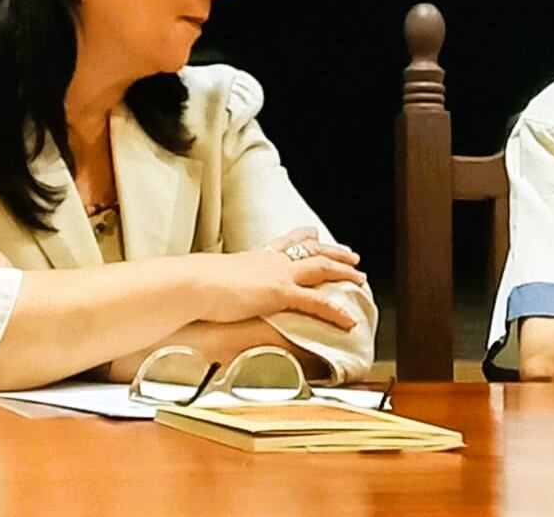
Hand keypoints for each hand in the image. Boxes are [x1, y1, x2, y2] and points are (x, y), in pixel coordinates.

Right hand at [198, 226, 365, 328]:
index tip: (314, 233)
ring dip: (343, 272)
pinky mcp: (281, 293)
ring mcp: (279, 275)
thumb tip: (213, 292)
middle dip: (333, 252)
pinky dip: (336, 311)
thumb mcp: (213, 280)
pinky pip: (317, 302)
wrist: (193, 283)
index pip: (284, 242)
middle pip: (310, 250)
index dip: (302, 237)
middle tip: (351, 254)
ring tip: (360, 278)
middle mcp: (271, 261)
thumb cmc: (195, 284)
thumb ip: (221, 283)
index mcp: (255, 256)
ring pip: (321, 268)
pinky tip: (348, 319)